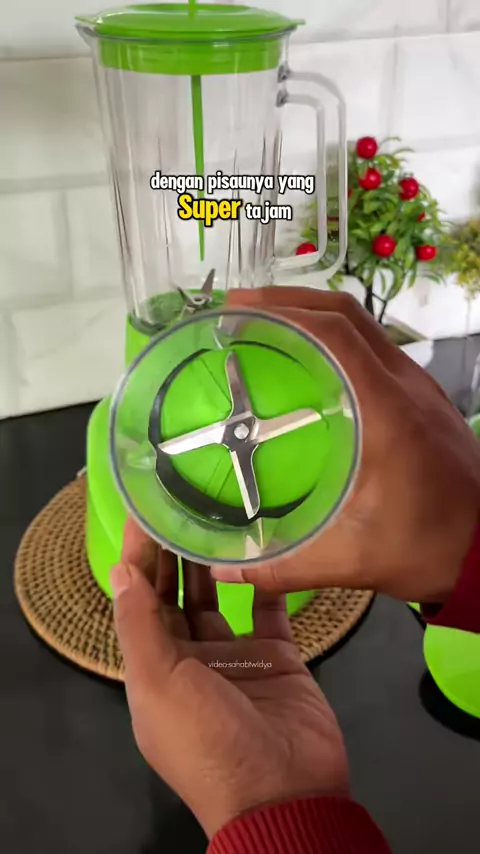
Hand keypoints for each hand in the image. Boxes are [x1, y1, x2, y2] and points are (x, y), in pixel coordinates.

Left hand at [112, 518, 348, 838]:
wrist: (285, 793)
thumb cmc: (207, 739)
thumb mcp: (159, 685)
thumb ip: (139, 625)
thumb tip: (120, 570)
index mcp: (154, 671)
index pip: (140, 604)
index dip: (138, 560)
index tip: (142, 515)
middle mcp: (191, 660)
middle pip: (177, 597)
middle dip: (173, 554)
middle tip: (180, 503)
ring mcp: (236, 657)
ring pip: (220, 599)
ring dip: (214, 562)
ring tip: (216, 514)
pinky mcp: (278, 655)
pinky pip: (268, 609)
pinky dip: (265, 581)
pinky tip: (263, 546)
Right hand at [211, 286, 479, 605]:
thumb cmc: (429, 546)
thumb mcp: (354, 559)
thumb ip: (286, 566)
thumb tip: (225, 571)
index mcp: (387, 411)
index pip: (335, 334)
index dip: (282, 311)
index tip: (237, 310)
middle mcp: (405, 385)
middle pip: (346, 313)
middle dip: (289, 301)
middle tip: (239, 310)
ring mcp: (417, 386)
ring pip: (362, 325)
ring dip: (313, 314)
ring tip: (265, 327)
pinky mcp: (421, 397)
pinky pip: (373, 348)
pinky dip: (334, 338)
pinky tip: (305, 365)